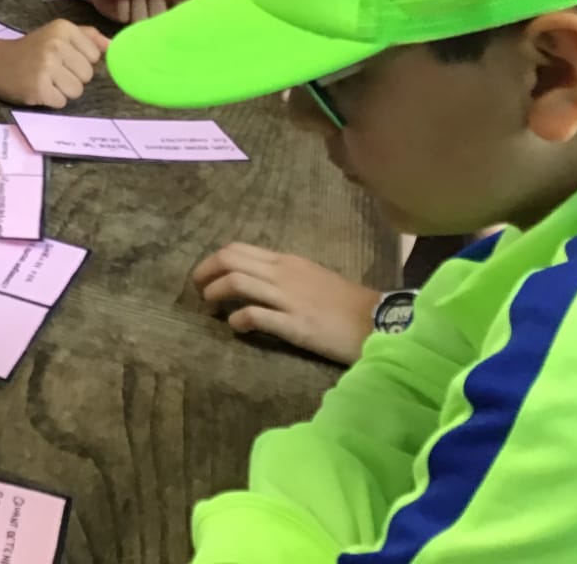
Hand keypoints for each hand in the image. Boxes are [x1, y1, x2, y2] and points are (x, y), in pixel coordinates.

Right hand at [0, 21, 108, 107]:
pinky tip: (38, 89)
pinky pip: (61, 102)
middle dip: (72, 77)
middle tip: (51, 71)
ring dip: (62, 91)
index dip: (80, 61)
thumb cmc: (30, 49)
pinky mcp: (38, 88)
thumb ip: (87, 37)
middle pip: (87, 75)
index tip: (61, 58)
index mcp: (63, 28)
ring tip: (45, 80)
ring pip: (77, 91)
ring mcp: (46, 67)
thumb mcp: (57, 34)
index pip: (95, 56)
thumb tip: (113, 46)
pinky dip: (51, 100)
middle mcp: (56, 44)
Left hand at [192, 242, 378, 365]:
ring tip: (210, 309)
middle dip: (204, 273)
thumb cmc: (345, 303)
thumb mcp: (310, 278)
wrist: (378, 321)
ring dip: (214, 294)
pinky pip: (253, 315)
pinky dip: (236, 320)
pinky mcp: (294, 324)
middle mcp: (283, 273)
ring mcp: (287, 297)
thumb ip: (282, 276)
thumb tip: (254, 281)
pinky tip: (236, 328)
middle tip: (198, 291)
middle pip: (228, 259)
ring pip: (235, 282)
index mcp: (286, 261)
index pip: (237, 249)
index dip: (213, 261)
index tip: (205, 277)